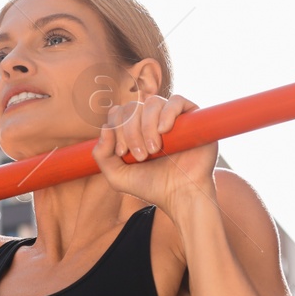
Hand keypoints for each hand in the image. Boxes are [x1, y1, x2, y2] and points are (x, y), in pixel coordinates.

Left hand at [91, 93, 216, 207]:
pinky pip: (177, 100)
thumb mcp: (117, 176)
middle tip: (139, 156)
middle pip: (132, 107)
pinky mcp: (192, 118)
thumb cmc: (151, 186)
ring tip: (153, 150)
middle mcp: (151, 120)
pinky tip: (164, 131)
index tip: (121, 152)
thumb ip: (101, 155)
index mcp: (133, 129)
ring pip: (152, 103)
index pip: (118, 112)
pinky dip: (167, 113)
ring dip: (147, 127)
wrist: (180, 195)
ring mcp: (172, 117)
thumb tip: (104, 128)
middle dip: (130, 131)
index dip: (116, 128)